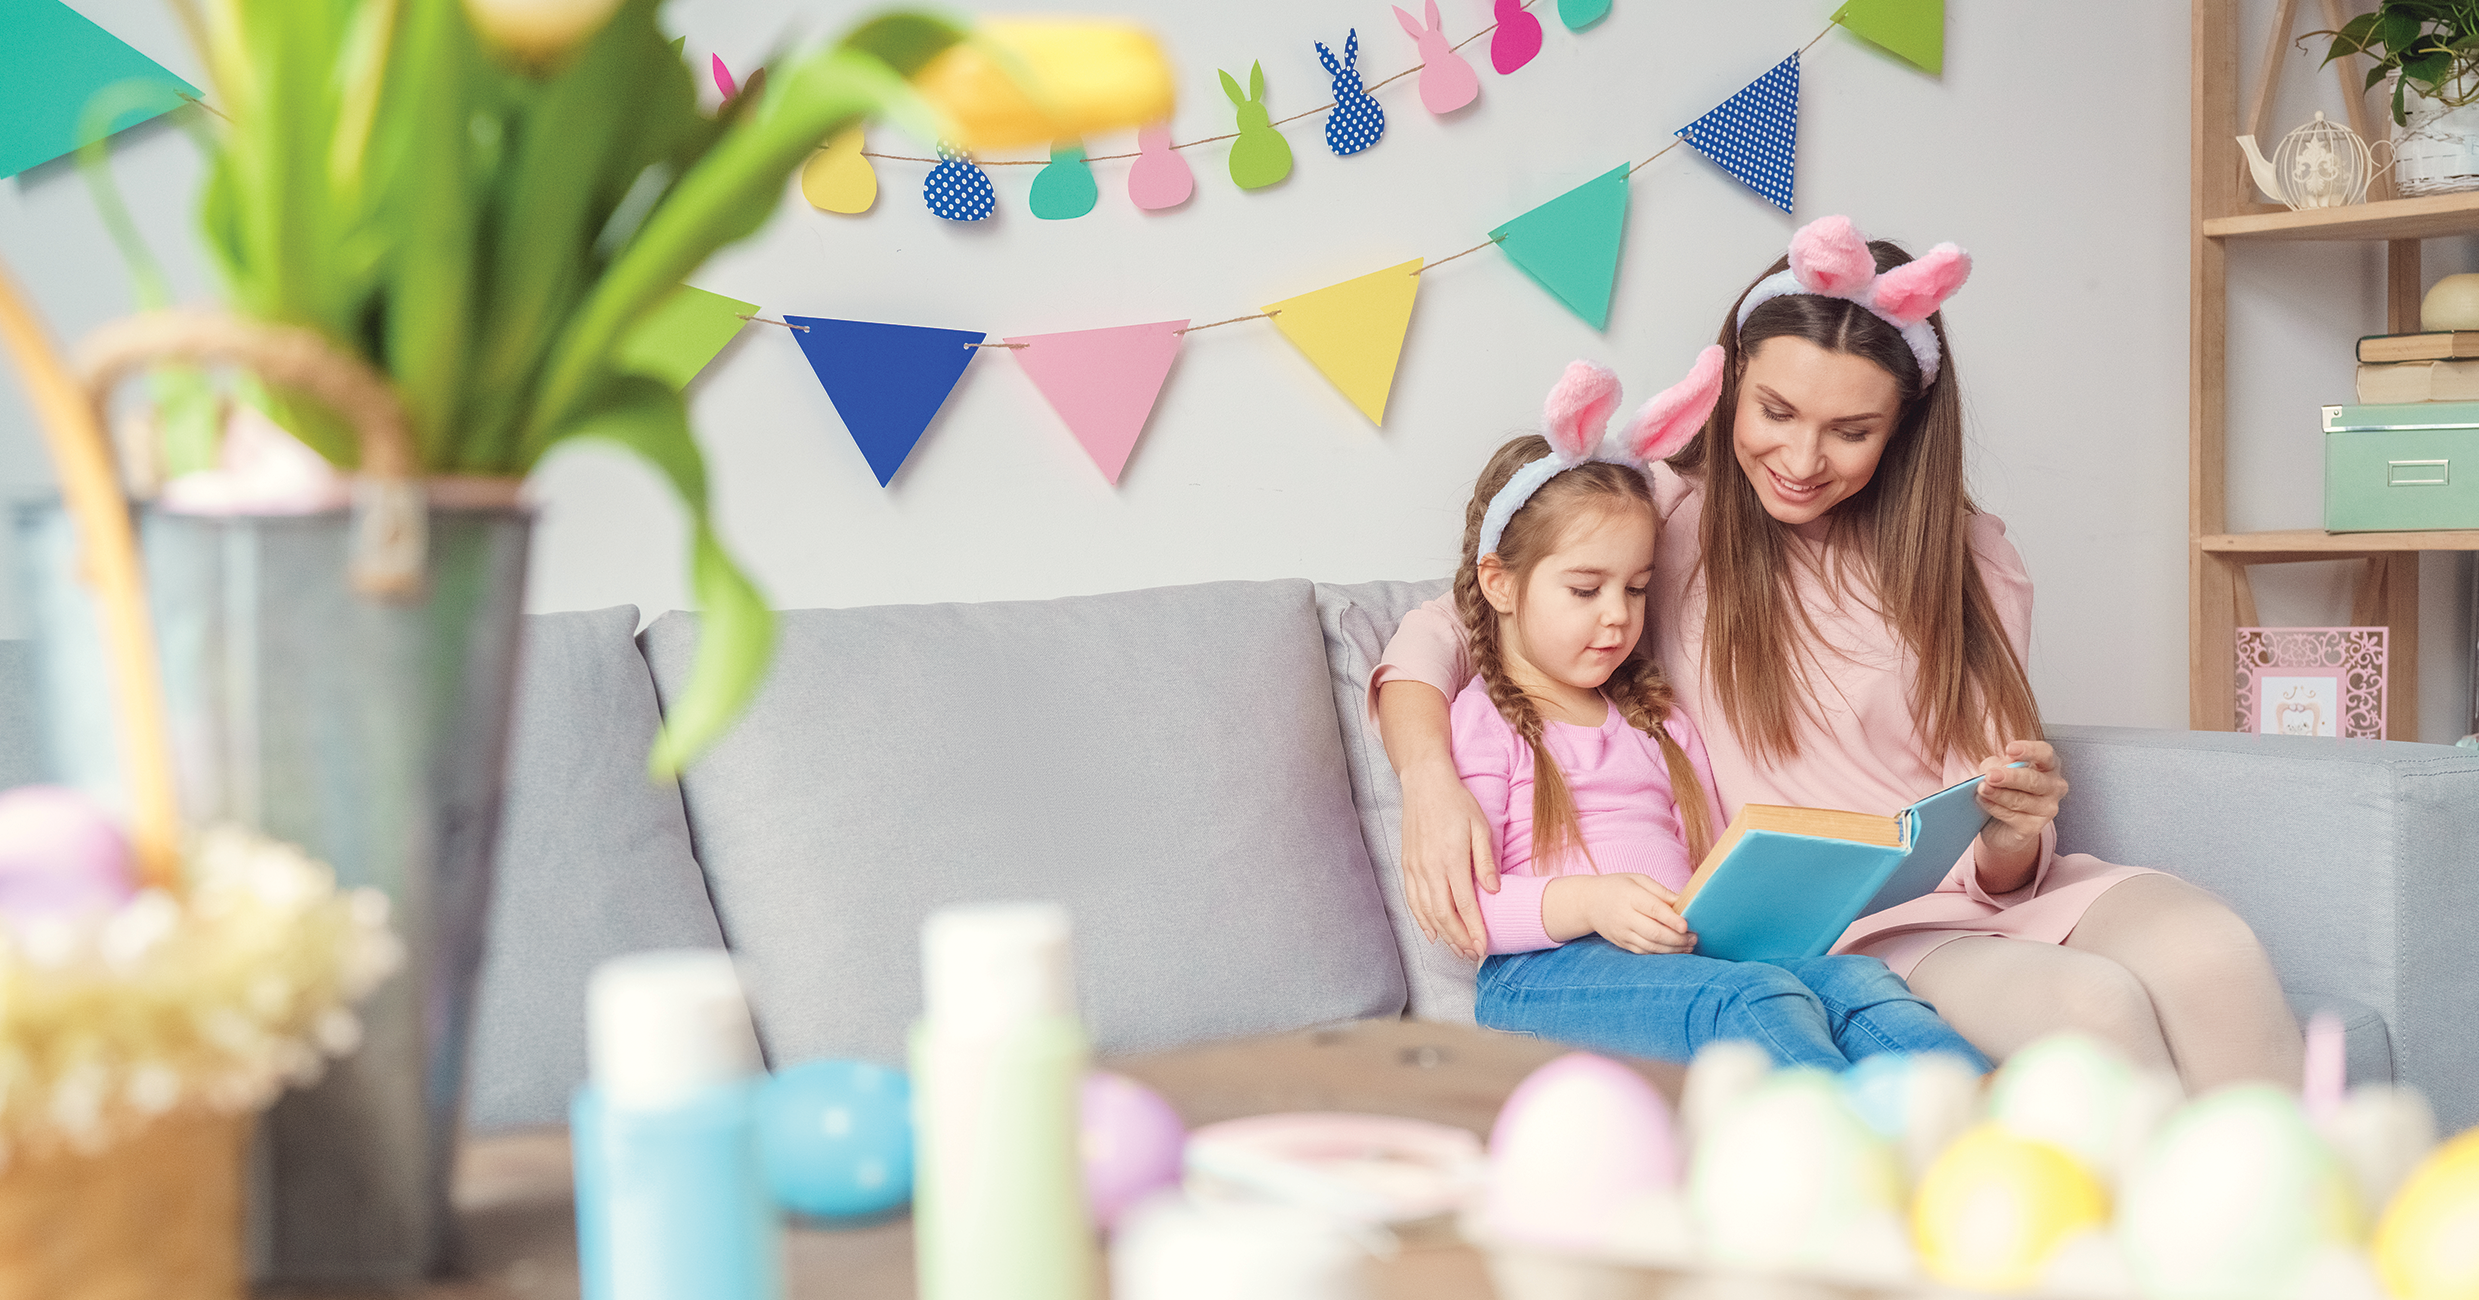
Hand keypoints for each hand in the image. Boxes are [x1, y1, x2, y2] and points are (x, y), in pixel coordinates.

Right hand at [1399, 762, 1498, 962]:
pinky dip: (1422, 920)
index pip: (1464, 905)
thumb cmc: (1457, 802)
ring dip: (1442, 934)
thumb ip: (1485, 861)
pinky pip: (1413, 900)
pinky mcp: (1407, 865)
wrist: (1424, 783)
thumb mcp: (1480, 827)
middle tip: (1472, 954)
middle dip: (1458, 939)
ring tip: (1457, 949)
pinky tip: (1432, 933)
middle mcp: (1430, 868)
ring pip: (1426, 911)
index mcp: (1451, 860)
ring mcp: (1415, 868)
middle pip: (1444, 915)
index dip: (1474, 930)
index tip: (1483, 947)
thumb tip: (1493, 891)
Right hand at [1583, 874, 1695, 954]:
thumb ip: (1660, 891)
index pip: (1653, 909)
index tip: (1686, 925)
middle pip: (1654, 932)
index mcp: (1630, 896)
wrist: (1587, 902)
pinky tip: (1675, 951)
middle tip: (1694, 937)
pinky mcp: (1622, 943)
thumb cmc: (1617, 887)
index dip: (1671, 919)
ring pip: (1650, 946)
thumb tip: (1685, 902)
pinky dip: (1661, 954)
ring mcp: (1622, 932)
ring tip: (1689, 946)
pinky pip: (1643, 952)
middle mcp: (1624, 916)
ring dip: (1672, 949)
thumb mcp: (1637, 880)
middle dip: (1677, 938)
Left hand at [1973, 740, 2065, 888]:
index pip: (2045, 754)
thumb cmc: (2003, 789)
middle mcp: (2054, 787)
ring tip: (1982, 789)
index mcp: (2048, 766)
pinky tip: (1983, 801)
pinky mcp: (2034, 828)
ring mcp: (2047, 809)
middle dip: (2011, 777)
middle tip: (1990, 776)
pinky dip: (1995, 807)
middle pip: (2034, 780)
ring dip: (1998, 794)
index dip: (2029, 750)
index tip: (2009, 749)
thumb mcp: (1998, 770)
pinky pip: (2012, 816)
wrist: (2000, 825)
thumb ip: (1996, 765)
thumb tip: (1991, 769)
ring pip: (2021, 800)